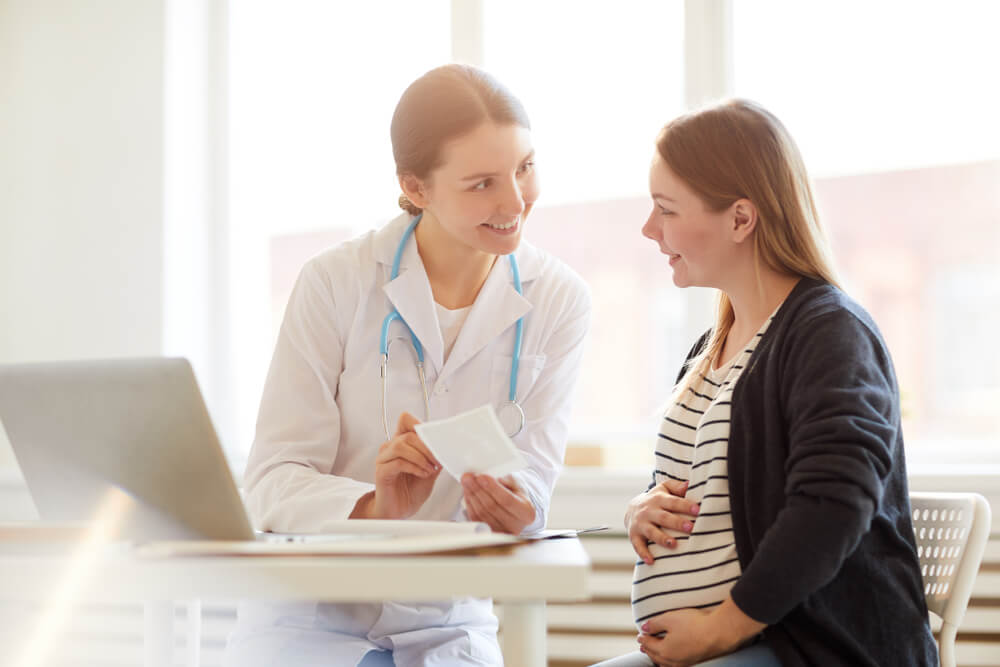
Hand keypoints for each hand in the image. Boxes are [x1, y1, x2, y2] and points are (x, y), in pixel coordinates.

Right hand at [353, 412, 441, 518]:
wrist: (399, 512)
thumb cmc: (411, 492)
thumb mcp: (430, 471)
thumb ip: (434, 458)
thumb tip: (446, 446)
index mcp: (402, 443)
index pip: (406, 420)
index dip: (419, 425)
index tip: (435, 440)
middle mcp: (391, 448)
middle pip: (408, 434)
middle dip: (427, 447)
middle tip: (437, 460)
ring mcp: (384, 459)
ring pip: (401, 445)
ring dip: (420, 457)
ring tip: (429, 469)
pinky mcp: (381, 471)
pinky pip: (397, 462)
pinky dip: (413, 467)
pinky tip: (422, 474)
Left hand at [461, 473, 534, 533]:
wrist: (516, 512)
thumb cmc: (516, 496)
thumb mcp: (516, 486)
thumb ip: (504, 482)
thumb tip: (485, 478)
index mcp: (526, 513)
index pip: (507, 500)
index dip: (493, 488)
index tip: (481, 476)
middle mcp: (515, 526)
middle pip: (492, 507)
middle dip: (478, 489)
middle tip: (468, 477)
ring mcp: (501, 532)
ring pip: (481, 513)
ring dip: (471, 496)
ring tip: (466, 482)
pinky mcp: (488, 533)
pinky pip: (475, 518)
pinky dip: (469, 504)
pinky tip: (468, 493)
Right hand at [625, 479, 699, 563]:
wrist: (631, 509)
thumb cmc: (656, 499)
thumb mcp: (663, 489)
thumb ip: (676, 486)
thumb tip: (689, 484)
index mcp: (658, 499)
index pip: (673, 502)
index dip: (685, 505)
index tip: (698, 510)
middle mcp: (648, 511)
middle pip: (663, 517)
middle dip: (676, 523)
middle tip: (690, 527)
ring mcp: (641, 524)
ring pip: (651, 532)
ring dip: (662, 538)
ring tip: (674, 544)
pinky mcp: (634, 536)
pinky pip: (638, 546)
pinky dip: (644, 553)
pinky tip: (652, 561)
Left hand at [636, 597, 765, 665]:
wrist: (719, 632)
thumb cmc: (694, 624)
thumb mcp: (669, 619)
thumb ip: (654, 624)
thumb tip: (644, 628)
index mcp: (664, 651)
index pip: (649, 644)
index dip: (643, 638)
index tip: (640, 634)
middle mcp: (673, 661)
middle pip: (656, 656)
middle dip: (648, 649)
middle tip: (643, 645)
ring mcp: (685, 663)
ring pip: (666, 663)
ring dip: (658, 657)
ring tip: (655, 653)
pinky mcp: (695, 661)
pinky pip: (676, 664)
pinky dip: (669, 661)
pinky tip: (672, 657)